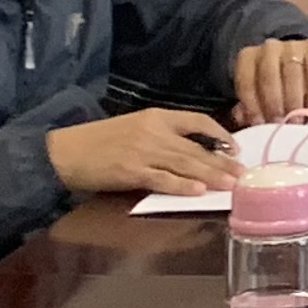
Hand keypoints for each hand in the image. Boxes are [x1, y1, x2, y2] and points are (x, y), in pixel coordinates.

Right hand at [44, 105, 241, 198]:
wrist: (64, 152)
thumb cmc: (99, 141)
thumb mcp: (134, 128)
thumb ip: (162, 135)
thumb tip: (192, 150)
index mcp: (157, 116)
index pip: (197, 120)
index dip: (219, 134)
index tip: (235, 148)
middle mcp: (154, 130)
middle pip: (196, 147)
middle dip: (222, 162)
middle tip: (243, 173)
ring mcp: (143, 151)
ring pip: (185, 163)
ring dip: (210, 175)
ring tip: (231, 184)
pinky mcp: (131, 171)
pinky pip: (162, 179)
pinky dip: (181, 185)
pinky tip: (198, 191)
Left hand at [233, 37, 307, 126]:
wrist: (300, 62)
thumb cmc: (274, 84)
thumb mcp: (257, 93)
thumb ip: (248, 107)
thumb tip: (243, 119)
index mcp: (248, 57)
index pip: (245, 81)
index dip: (251, 105)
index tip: (259, 124)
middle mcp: (269, 48)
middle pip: (268, 76)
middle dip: (273, 103)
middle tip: (279, 124)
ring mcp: (293, 46)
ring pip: (292, 74)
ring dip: (294, 101)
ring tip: (296, 121)